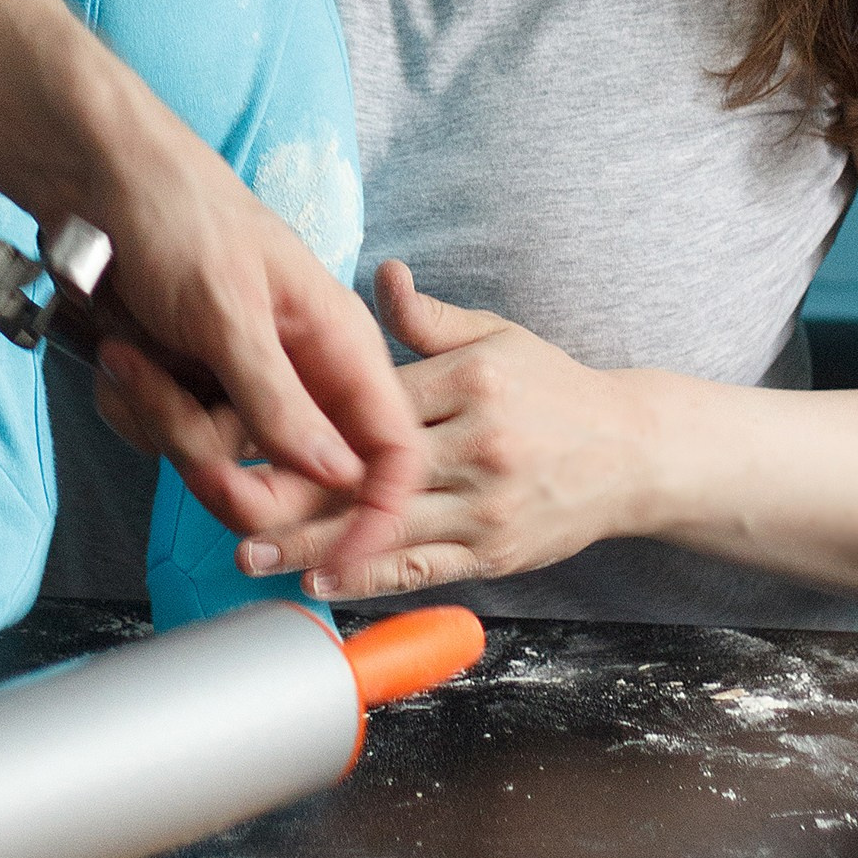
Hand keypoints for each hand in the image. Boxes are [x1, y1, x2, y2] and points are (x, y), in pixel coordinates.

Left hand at [72, 117, 421, 578]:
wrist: (90, 177)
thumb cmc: (177, 212)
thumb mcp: (230, 306)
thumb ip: (282, 397)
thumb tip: (339, 475)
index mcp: (337, 343)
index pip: (388, 449)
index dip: (371, 513)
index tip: (327, 563)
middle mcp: (297, 370)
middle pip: (288, 478)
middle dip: (219, 461)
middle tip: (175, 422)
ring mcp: (240, 382)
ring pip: (217, 464)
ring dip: (163, 423)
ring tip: (134, 357)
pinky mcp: (190, 385)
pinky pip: (169, 441)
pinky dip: (135, 410)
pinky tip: (121, 359)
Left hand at [227, 261, 631, 599]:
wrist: (632, 452)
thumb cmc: (554, 390)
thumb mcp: (497, 335)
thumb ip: (430, 317)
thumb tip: (383, 275)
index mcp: (470, 381)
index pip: (374, 400)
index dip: (309, 412)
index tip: (247, 421)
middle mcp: (478, 443)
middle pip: (369, 468)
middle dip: (293, 486)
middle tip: (225, 495)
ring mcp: (487, 503)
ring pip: (386, 526)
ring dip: (313, 543)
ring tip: (252, 553)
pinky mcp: (496, 552)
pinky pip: (424, 568)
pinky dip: (370, 578)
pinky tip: (321, 582)